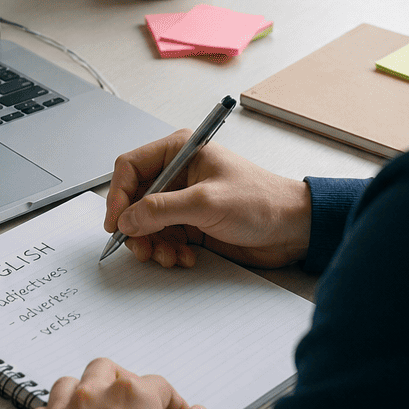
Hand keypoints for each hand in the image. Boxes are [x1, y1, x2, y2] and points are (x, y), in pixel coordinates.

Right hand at [105, 129, 312, 268]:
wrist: (292, 229)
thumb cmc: (261, 202)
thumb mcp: (206, 203)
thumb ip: (161, 210)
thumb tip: (126, 219)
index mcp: (180, 151)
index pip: (131, 167)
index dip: (118, 195)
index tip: (116, 223)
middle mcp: (178, 173)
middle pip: (135, 199)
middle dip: (135, 227)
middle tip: (141, 248)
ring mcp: (184, 200)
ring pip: (146, 223)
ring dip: (152, 243)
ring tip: (168, 256)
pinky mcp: (191, 223)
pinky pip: (163, 238)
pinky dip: (167, 251)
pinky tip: (184, 257)